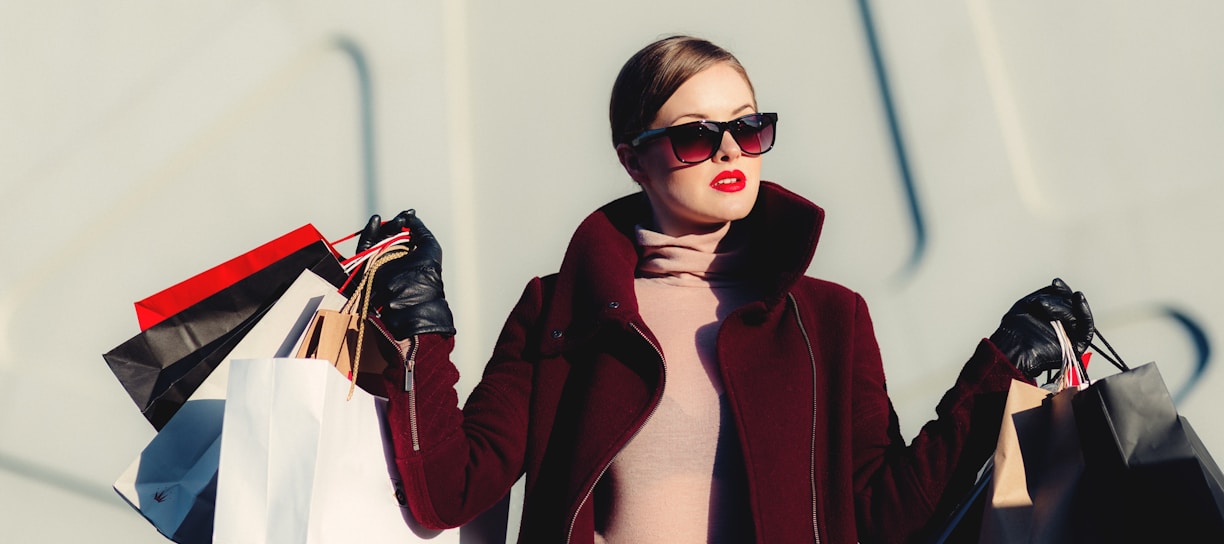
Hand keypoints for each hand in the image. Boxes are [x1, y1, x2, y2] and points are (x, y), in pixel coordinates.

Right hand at [365, 210, 455, 339]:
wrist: (412, 298)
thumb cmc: (426, 274)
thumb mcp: (430, 247)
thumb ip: (421, 229)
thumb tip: (410, 217)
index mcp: (409, 256)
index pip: (403, 235)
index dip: (405, 222)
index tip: (409, 213)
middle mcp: (394, 259)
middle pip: (389, 235)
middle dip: (395, 224)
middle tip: (402, 219)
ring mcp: (380, 263)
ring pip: (377, 239)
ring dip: (385, 227)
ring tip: (395, 222)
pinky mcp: (367, 267)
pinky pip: (364, 248)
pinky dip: (368, 233)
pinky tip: (376, 220)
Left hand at [989, 278, 1093, 378]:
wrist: (1012, 349)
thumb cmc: (1015, 329)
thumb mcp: (1028, 304)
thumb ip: (1046, 294)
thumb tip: (1058, 285)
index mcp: (1053, 318)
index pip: (1065, 301)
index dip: (1062, 291)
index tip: (1056, 282)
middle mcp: (1064, 327)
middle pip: (1072, 306)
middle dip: (1059, 300)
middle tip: (1041, 302)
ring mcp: (1071, 336)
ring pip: (1077, 315)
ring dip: (1063, 306)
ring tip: (1042, 306)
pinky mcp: (1078, 346)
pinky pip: (1087, 329)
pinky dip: (1085, 313)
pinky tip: (1078, 299)